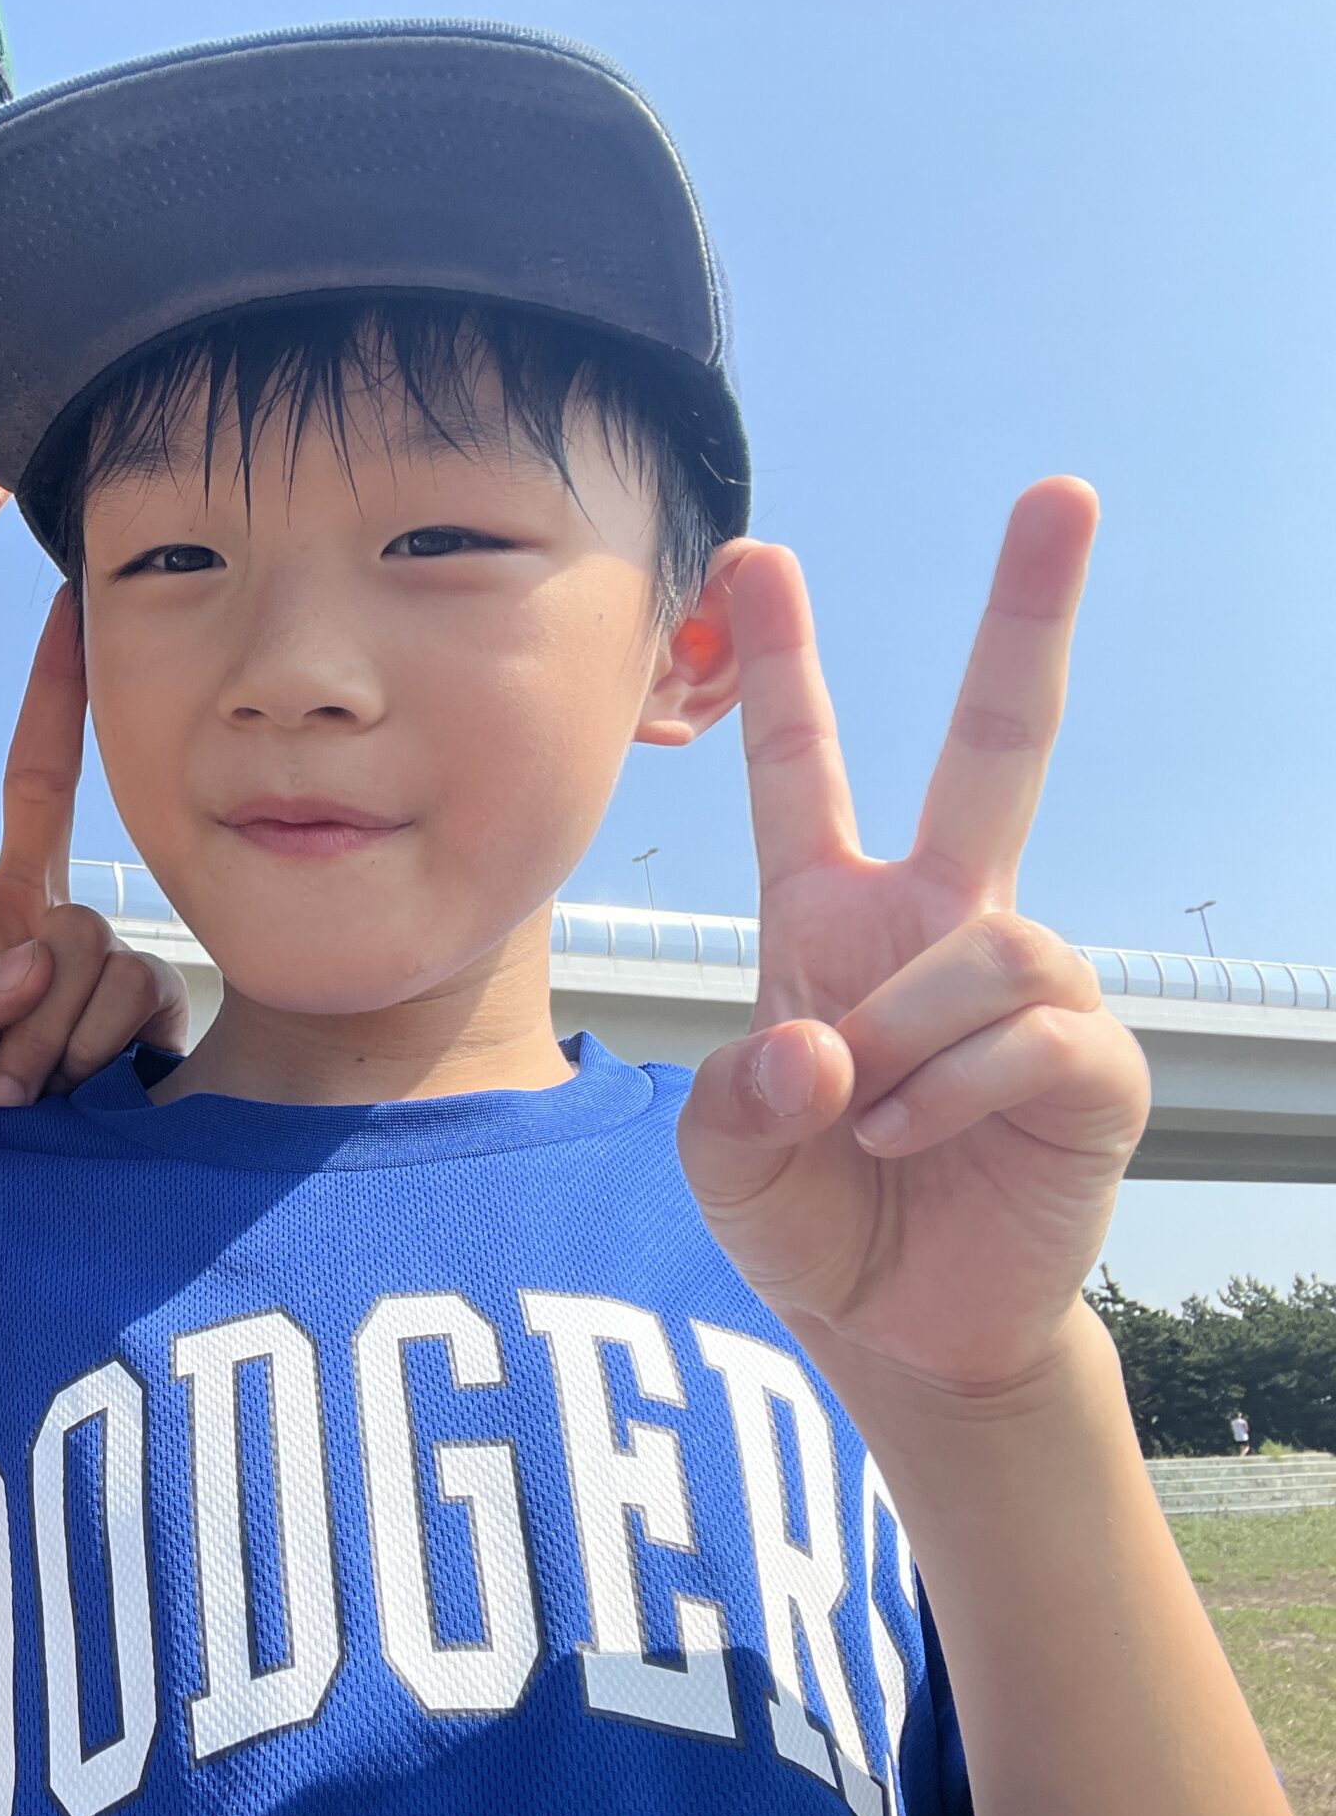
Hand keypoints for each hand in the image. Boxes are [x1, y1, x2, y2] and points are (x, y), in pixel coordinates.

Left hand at [0, 589, 188, 1130]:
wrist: (10, 1216)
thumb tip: (33, 952)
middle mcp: (27, 919)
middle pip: (44, 787)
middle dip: (55, 698)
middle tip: (68, 604)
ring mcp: (90, 953)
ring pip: (79, 930)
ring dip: (43, 1024)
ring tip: (19, 1095)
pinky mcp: (149, 998)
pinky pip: (127, 982)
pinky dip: (91, 1040)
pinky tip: (82, 1088)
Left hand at [677, 479, 1149, 1402]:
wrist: (892, 1325)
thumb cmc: (803, 1214)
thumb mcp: (721, 1153)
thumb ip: (738, 1096)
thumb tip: (824, 1050)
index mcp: (831, 917)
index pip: (804, 770)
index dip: (783, 667)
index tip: (754, 551)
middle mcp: (939, 923)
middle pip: (996, 745)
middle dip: (1027, 618)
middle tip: (1062, 489)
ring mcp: (1026, 986)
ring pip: (989, 939)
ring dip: (905, 1037)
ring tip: (860, 1119)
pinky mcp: (1093, 1064)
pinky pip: (1029, 1035)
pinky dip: (947, 1094)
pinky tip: (907, 1140)